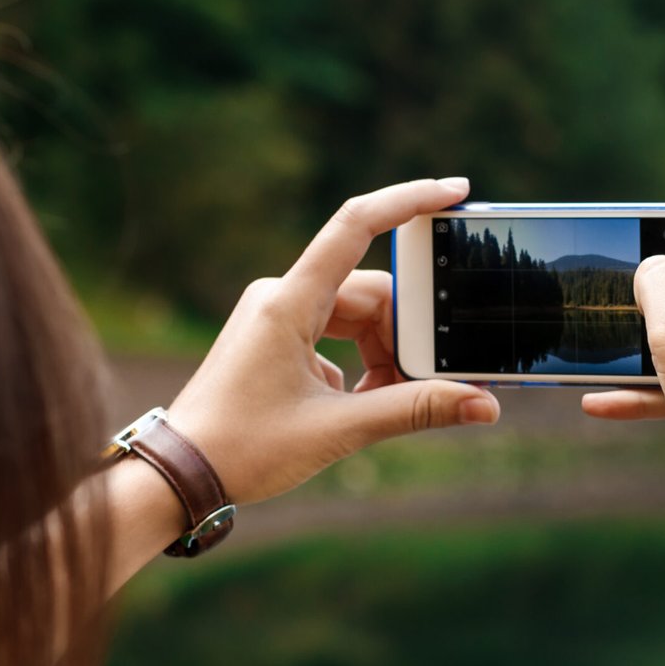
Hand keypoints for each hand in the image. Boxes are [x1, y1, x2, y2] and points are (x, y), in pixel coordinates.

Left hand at [165, 178, 500, 504]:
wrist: (180, 474)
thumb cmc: (244, 449)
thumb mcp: (340, 429)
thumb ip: (416, 410)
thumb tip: (485, 404)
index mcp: (288, 302)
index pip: (355, 226)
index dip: (408, 200)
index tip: (455, 191)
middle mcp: (281, 297)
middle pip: (372, 295)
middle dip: (408, 338)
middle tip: (438, 381)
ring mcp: (277, 318)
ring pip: (359, 320)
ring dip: (386, 358)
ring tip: (394, 404)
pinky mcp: (277, 340)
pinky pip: (338, 338)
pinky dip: (363, 369)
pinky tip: (365, 407)